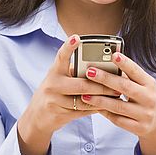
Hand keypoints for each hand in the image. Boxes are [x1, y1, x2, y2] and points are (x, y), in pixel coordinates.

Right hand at [17, 34, 119, 154]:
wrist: (37, 117)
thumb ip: (74, 71)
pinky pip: (83, 111)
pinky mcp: (60, 114)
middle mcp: (53, 84)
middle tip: (117, 81)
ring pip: (84, 99)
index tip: (77, 37)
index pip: (61, 56)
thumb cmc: (54, 92)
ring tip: (117, 94)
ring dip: (103, 97)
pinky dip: (96, 107)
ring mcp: (55, 100)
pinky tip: (107, 105)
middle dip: (102, 84)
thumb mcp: (59, 78)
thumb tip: (100, 64)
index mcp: (54, 71)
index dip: (69, 46)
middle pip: (81, 83)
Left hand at [80, 52, 155, 154]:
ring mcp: (145, 114)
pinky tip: (94, 107)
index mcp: (150, 84)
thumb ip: (128, 77)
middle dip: (105, 79)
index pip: (136, 71)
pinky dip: (105, 112)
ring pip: (118, 106)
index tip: (113, 55)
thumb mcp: (143, 86)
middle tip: (90, 72)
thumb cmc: (146, 98)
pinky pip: (117, 120)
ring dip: (100, 99)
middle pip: (125, 87)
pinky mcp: (139, 128)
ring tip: (85, 94)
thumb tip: (107, 64)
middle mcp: (149, 98)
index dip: (125, 63)